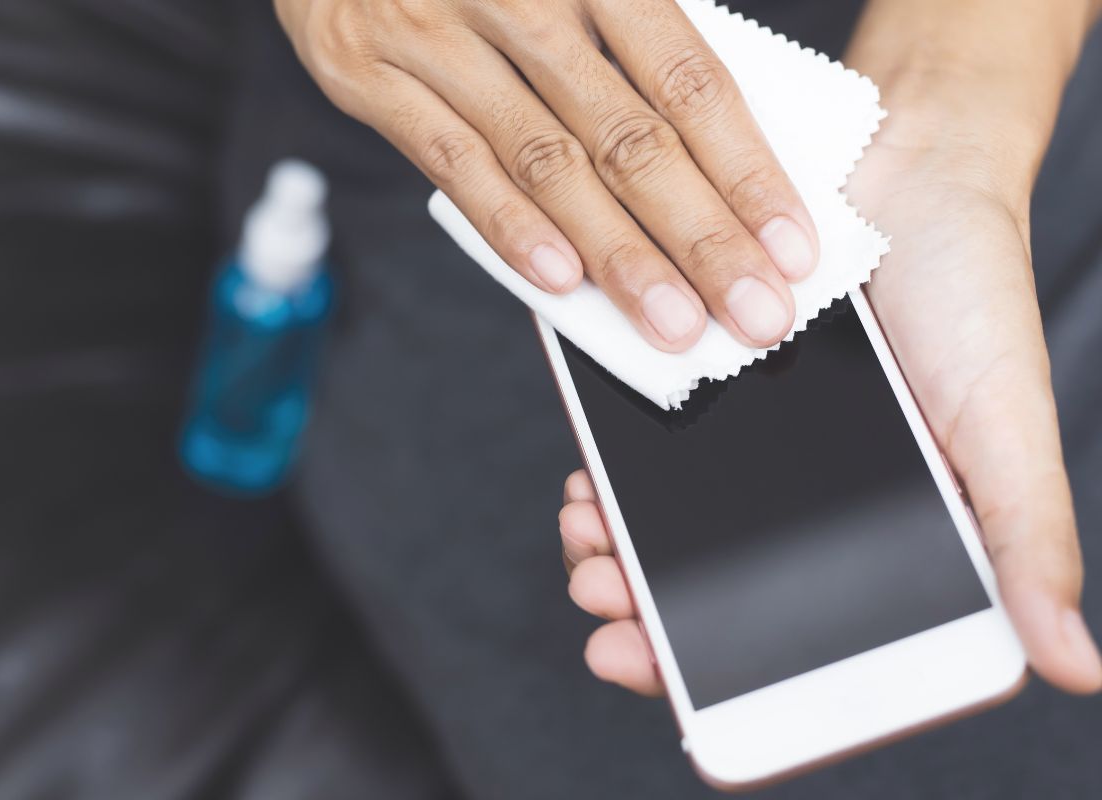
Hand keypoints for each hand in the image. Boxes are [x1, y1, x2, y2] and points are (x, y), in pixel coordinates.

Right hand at [276, 0, 817, 349]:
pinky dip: (509, 225)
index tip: (790, 245)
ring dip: (618, 254)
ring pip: (548, 161)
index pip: (688, 78)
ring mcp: (441, 34)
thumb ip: (634, 37)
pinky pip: (451, 163)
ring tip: (674, 323)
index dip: (745, 168)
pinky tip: (560, 283)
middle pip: (630, 135)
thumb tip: (713, 151)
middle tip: (755, 313)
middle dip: (702, 236)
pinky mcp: (373, 75)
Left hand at [557, 117, 1101, 696]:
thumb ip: (1025, 537)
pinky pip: (641, 440)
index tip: (646, 667)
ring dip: (611, 543)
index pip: (788, 625)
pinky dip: (608, 468)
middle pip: (707, 581)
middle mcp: (796, 493)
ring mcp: (741, 438)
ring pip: (661, 521)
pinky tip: (585, 477)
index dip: (712, 662)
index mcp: (872, 526)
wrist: (904, 160)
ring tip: (585, 538)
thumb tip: (1071, 667)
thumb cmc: (969, 290)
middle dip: (639, 605)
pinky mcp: (697, 377)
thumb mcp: (1004, 421)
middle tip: (598, 600)